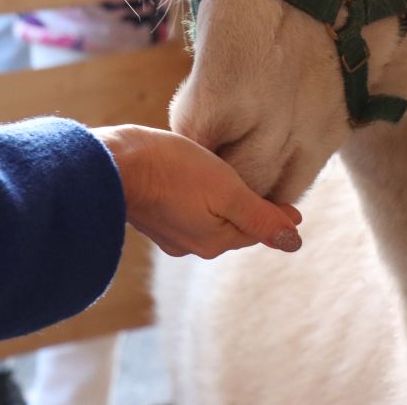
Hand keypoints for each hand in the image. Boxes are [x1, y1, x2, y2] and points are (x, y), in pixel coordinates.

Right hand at [92, 124, 302, 258]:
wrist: (111, 162)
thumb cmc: (172, 171)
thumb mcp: (227, 190)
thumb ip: (260, 216)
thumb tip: (294, 242)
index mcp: (213, 241)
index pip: (255, 230)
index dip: (277, 216)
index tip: (295, 208)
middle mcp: (191, 244)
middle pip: (233, 227)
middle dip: (253, 215)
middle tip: (274, 202)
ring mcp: (168, 232)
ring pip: (210, 219)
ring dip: (227, 207)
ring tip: (240, 192)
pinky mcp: (150, 215)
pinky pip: (188, 210)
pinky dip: (203, 200)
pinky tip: (201, 186)